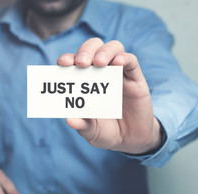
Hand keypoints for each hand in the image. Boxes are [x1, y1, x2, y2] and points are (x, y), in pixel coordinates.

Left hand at [57, 38, 161, 153]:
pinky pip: (131, 61)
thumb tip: (69, 119)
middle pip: (93, 48)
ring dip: (104, 51)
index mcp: (83, 81)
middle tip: (81, 63)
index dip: (67, 58)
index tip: (62, 63)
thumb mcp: (92, 132)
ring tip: (98, 63)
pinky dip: (124, 58)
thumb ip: (82, 125)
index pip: (74, 62)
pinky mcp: (135, 78)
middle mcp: (100, 72)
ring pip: (113, 48)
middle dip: (85, 51)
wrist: (131, 140)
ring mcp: (118, 73)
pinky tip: (118, 63)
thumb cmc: (106, 132)